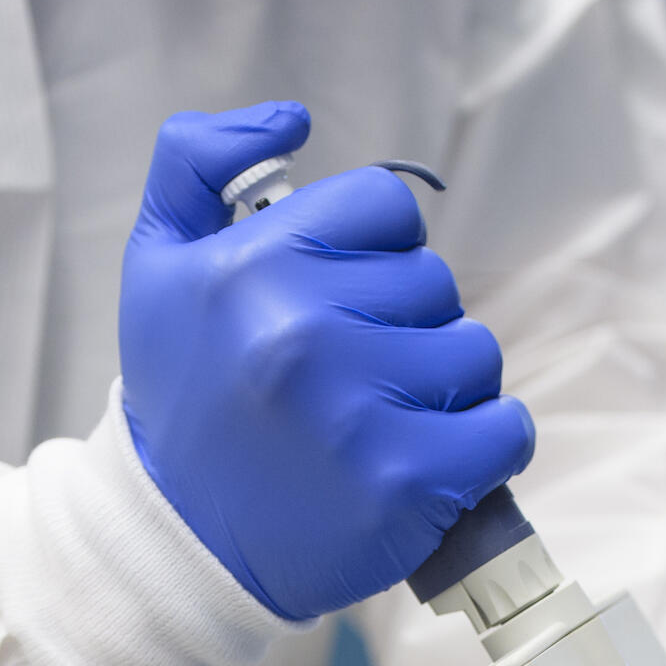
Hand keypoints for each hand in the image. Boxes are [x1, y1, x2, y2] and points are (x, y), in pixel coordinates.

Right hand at [118, 102, 534, 620]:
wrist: (186, 546)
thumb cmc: (190, 403)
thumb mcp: (158, 269)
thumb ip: (195, 164)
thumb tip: (289, 119)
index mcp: (248, 267)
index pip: (384, 206)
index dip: (376, 255)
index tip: (343, 305)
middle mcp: (300, 331)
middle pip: (435, 282)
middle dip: (408, 326)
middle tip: (353, 380)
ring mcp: (357, 412)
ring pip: (477, 353)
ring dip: (449, 389)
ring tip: (385, 424)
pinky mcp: (407, 483)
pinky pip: (507, 428)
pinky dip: (487, 447)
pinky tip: (434, 464)